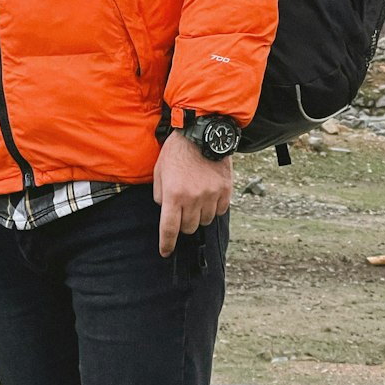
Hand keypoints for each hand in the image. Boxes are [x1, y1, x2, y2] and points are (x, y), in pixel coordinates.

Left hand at [152, 130, 232, 257]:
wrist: (202, 132)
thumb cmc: (177, 150)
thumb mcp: (159, 170)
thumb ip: (159, 194)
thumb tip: (165, 210)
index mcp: (173, 194)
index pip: (169, 229)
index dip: (167, 244)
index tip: (166, 252)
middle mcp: (193, 198)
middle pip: (188, 228)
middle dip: (182, 223)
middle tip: (182, 209)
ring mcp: (211, 195)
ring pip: (204, 221)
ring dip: (198, 215)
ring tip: (195, 198)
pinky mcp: (225, 190)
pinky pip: (219, 211)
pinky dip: (213, 208)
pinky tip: (208, 194)